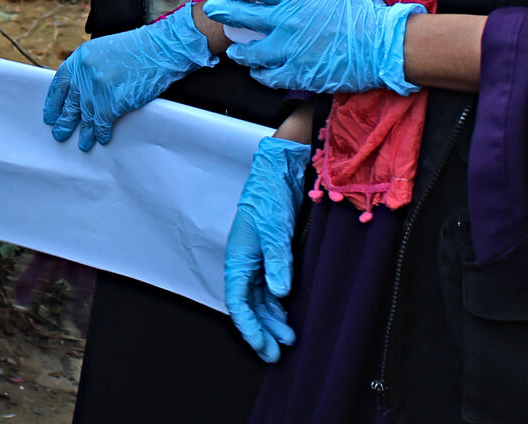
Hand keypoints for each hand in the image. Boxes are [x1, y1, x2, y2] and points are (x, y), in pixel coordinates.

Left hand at [42, 5, 216, 150]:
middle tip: (60, 134)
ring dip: (84, 132)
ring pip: (86, 116)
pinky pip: (103, 122)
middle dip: (65, 121)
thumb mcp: (103, 50)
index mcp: (81, 58)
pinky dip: (102, 132)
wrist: (161, 49)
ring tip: (83, 143)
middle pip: (70, 103)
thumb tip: (79, 90)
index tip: (50, 115)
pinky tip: (101, 138)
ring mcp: (98, 88)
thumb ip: (89, 68)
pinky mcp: (113, 101)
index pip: (59, 84)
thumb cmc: (137, 49)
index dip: (54, 102)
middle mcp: (85, 72)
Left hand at [204, 0, 421, 94]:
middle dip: (223, 11)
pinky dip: (261, 74)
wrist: (384, 48)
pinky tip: (259, 73)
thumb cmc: (368, 16)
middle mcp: (286, 23)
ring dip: (240, 51)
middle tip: (212, 9)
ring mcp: (289, 51)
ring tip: (234, 51)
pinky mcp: (298, 74)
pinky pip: (269, 76)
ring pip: (250, 53)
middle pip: (243, 16)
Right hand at [225, 136, 308, 361]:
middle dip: (261, 332)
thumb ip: (278, 262)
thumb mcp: (275, 230)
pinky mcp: (271, 255)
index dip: (250, 328)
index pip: (239, 303)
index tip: (263, 346)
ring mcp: (258, 260)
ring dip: (272, 320)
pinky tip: (288, 316)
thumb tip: (281, 293)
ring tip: (288, 340)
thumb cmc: (269, 197)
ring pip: (261, 300)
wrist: (278, 172)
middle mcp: (245, 263)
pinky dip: (278, 305)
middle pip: (249, 306)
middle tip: (276, 355)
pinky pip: (271, 288)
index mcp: (238, 259)